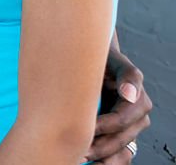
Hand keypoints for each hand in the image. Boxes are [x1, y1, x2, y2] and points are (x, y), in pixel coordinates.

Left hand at [87, 47, 151, 162]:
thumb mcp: (112, 60)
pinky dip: (108, 162)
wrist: (97, 64)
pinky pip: (121, 156)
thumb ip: (127, 76)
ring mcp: (132, 129)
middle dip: (98, 146)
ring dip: (103, 158)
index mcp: (138, 99)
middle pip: (120, 139)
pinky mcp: (124, 136)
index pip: (120, 120)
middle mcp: (138, 117)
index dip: (102, 126)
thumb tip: (130, 94)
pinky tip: (92, 164)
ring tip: (81, 158)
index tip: (83, 129)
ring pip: (121, 151)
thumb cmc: (102, 61)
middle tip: (77, 150)